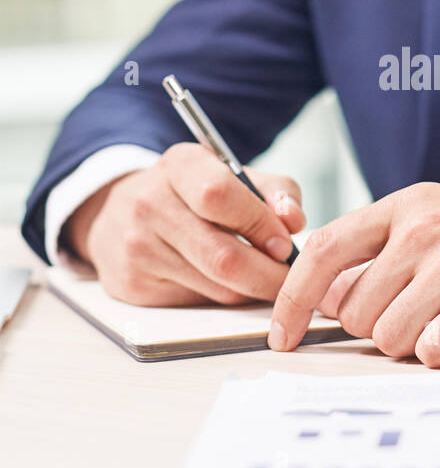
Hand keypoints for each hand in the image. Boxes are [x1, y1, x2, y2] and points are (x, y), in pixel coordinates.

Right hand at [64, 143, 305, 306]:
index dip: (261, 224)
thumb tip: (293, 222)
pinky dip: (223, 297)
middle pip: (223, 256)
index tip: (285, 243)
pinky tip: (224, 282)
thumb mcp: (231, 174)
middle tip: (289, 278)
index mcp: (179, 165)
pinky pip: (198, 302)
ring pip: (217, 286)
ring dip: (251, 288)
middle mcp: (149, 203)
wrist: (118, 215)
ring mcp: (136, 247)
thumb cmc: (190, 195)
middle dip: (269, 275)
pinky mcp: (132, 285)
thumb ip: (274, 190)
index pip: (220, 195)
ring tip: (261, 276)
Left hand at [268, 184, 439, 365]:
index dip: (292, 300)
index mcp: (409, 205)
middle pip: (356, 311)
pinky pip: (431, 351)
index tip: (282, 337)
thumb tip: (326, 302)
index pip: (323, 251)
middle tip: (430, 318)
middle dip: (383, 331)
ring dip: (419, 345)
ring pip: (390, 337)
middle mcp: (426, 226)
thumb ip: (386, 256)